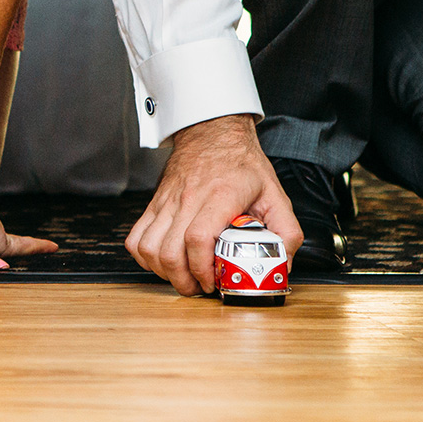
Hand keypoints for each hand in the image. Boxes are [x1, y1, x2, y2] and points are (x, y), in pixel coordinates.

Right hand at [124, 114, 301, 296]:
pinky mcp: (154, 204)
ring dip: (162, 271)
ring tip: (181, 276)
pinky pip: (136, 238)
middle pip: (170, 251)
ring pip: (149, 248)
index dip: (201, 268)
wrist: (213, 133)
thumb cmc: (241, 164)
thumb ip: (286, 230)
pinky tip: (162, 261)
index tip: (212, 281)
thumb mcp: (275, 194)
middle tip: (198, 287)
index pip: (198, 238)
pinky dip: (144, 257)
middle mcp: (188, 199)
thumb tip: (281, 262)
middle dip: (183, 280)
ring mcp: (167, 202)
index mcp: (220, 197)